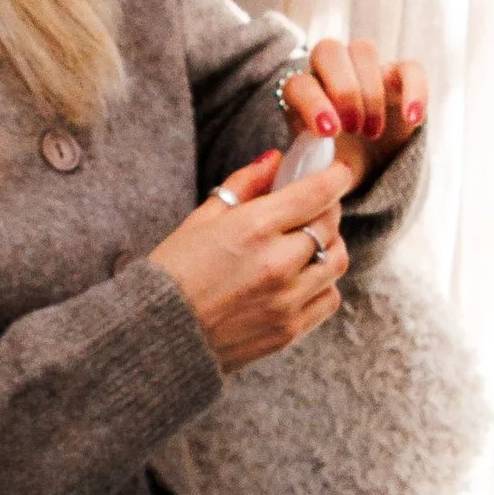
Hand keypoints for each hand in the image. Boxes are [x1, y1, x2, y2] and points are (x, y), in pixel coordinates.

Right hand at [147, 149, 347, 373]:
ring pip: (337, 262)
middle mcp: (277, 264)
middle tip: (315, 205)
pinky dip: (323, 283)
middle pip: (330, 226)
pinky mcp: (289, 330)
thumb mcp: (202, 218)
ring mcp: (286, 301)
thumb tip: (274, 160)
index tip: (337, 172)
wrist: (156, 334)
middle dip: (328, 209)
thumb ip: (244, 185)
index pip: (316, 193)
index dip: (335, 176)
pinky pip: (329, 299)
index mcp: (253, 228)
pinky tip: (302, 277)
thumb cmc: (174, 271)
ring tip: (309, 243)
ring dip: (329, 246)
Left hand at [281, 38, 427, 197]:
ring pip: (362, 49)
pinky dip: (414, 91)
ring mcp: (365, 69)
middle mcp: (329, 73)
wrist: (364, 167)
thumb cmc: (333, 167)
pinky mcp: (399, 75)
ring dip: (369, 92)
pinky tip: (412, 120)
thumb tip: (301, 184)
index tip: (330, 134)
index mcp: (301, 94)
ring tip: (373, 132)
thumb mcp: (317, 173)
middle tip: (353, 129)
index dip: (313, 104)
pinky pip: (410, 67)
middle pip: (328, 50)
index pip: (298, 82)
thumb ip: (307, 173)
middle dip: (343, 90)